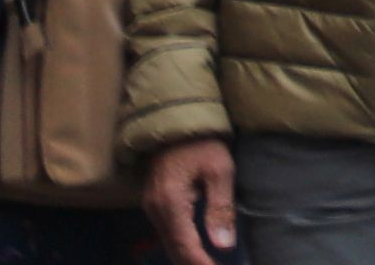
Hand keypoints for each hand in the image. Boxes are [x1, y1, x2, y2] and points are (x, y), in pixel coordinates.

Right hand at [147, 142, 237, 264]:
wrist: (178, 123)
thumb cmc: (203, 143)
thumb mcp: (220, 171)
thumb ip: (220, 208)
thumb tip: (223, 245)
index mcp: (170, 203)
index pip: (185, 245)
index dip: (201, 263)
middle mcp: (155, 210)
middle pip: (173, 249)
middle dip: (194, 263)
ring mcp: (151, 207)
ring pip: (168, 243)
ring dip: (188, 256)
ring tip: (209, 262)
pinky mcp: (154, 204)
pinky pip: (166, 232)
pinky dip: (181, 245)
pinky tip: (196, 250)